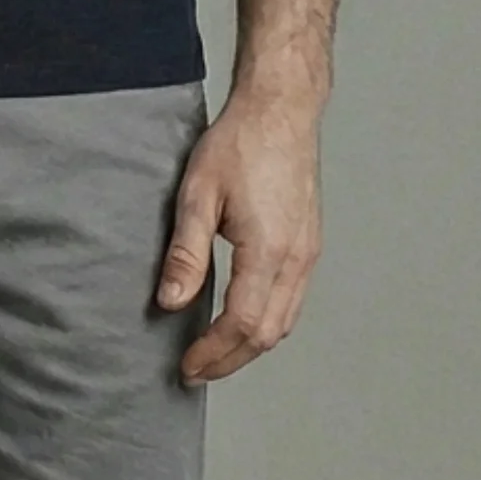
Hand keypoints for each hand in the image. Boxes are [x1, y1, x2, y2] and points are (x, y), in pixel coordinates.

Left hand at [156, 85, 322, 385]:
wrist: (281, 110)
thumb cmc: (240, 143)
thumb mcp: (198, 194)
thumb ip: (186, 253)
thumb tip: (171, 303)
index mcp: (268, 251)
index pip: (242, 324)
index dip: (213, 352)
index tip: (187, 365)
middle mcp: (296, 258)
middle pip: (269, 334)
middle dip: (231, 359)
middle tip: (196, 369)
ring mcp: (308, 252)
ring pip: (285, 321)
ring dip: (250, 344)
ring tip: (214, 352)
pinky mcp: (309, 243)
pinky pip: (293, 299)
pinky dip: (268, 321)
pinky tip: (242, 318)